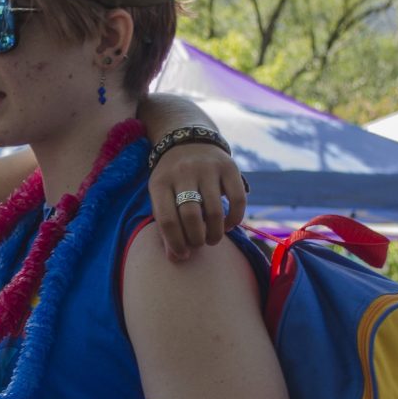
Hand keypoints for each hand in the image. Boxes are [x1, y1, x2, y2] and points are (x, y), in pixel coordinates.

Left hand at [146, 143, 247, 260]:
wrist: (188, 139)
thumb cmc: (172, 178)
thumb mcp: (161, 195)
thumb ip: (166, 226)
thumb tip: (176, 259)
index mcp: (160, 182)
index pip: (167, 220)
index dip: (175, 243)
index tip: (182, 255)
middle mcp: (183, 173)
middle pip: (191, 216)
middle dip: (196, 239)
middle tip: (199, 244)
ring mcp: (207, 168)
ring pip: (214, 211)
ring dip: (215, 233)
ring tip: (212, 239)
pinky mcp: (229, 166)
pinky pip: (237, 199)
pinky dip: (235, 219)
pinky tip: (228, 226)